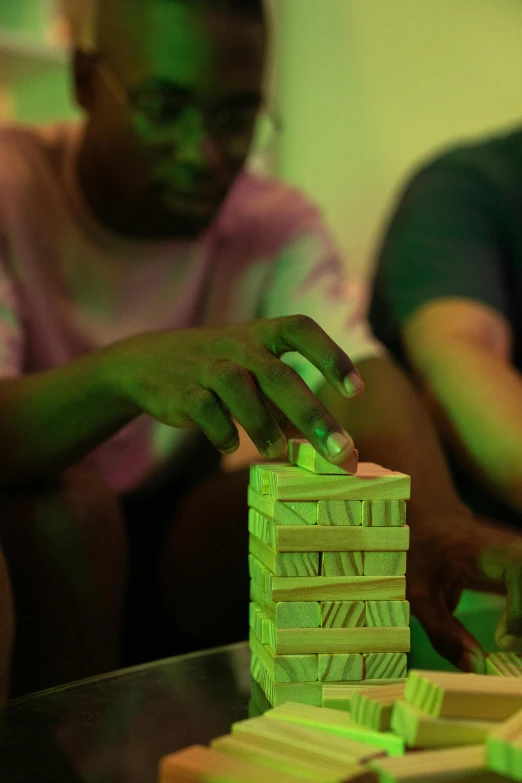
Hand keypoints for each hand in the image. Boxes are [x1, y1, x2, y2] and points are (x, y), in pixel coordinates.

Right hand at [106, 315, 362, 464]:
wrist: (146, 362)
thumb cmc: (219, 370)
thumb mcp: (252, 367)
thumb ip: (287, 400)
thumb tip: (335, 449)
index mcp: (261, 334)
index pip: (301, 331)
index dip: (331, 356)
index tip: (357, 391)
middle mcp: (237, 345)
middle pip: (280, 376)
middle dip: (313, 416)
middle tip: (341, 451)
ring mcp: (208, 367)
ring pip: (240, 390)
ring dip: (264, 424)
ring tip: (280, 450)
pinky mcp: (182, 391)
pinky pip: (205, 411)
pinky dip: (221, 431)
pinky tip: (231, 447)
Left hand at [408, 506, 521, 672]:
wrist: (429, 518)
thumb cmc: (420, 552)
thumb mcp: (419, 595)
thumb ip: (445, 633)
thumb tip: (476, 667)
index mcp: (487, 552)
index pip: (519, 575)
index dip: (519, 613)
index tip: (504, 641)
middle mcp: (513, 549)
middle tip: (511, 649)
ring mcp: (521, 555)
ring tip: (509, 641)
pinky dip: (521, 617)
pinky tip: (513, 635)